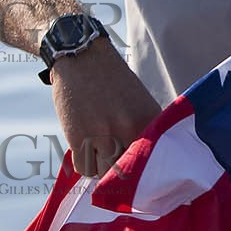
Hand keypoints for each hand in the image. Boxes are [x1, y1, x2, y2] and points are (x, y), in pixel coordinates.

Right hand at [48, 39, 162, 176]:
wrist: (82, 57)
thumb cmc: (113, 81)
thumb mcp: (140, 101)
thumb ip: (145, 130)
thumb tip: (145, 164)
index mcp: (148, 119)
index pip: (152, 161)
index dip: (143, 170)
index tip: (136, 172)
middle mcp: (128, 128)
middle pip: (127, 171)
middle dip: (120, 169)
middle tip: (114, 160)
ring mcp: (102, 134)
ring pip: (104, 173)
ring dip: (101, 167)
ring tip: (99, 150)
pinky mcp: (78, 137)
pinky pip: (84, 167)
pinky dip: (84, 162)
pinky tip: (86, 147)